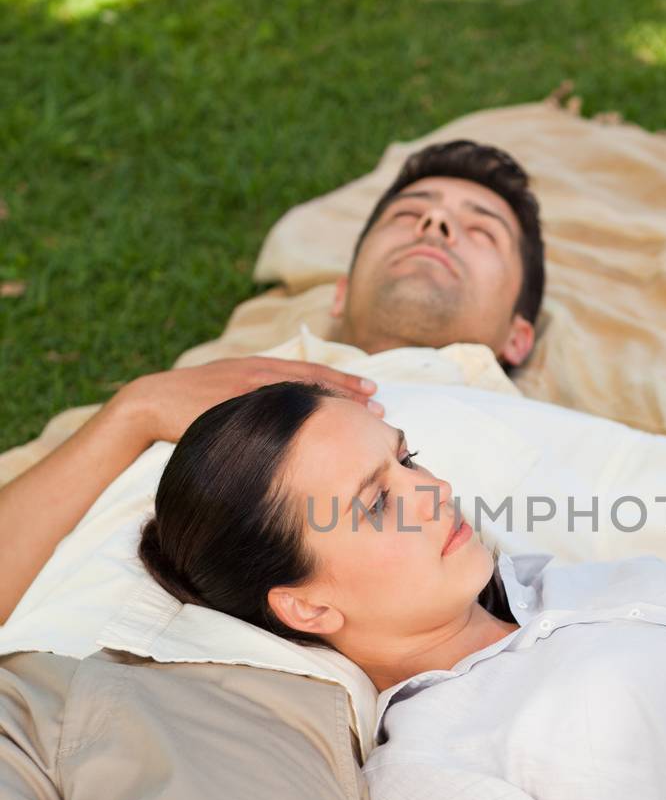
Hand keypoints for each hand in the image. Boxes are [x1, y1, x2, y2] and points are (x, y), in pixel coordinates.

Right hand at [112, 357, 382, 445]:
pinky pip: (279, 413)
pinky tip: (328, 431)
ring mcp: (248, 390)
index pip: (309, 374)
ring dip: (336, 404)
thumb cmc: (187, 403)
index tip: (371, 390)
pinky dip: (306, 419)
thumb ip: (253, 397)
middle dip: (349, 393)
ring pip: (303, 395)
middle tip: (381, 405)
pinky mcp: (237, 407)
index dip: (342, 381)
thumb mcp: (225, 391)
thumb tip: (278, 420)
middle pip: (314, 382)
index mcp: (257, 368)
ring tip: (367, 413)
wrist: (151, 402)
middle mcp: (258, 374)